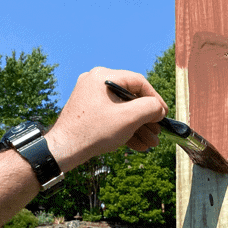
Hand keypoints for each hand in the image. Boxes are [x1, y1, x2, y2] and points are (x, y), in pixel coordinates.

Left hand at [45, 67, 167, 171]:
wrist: (64, 150)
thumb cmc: (93, 132)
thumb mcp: (128, 118)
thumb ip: (150, 108)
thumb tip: (159, 108)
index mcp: (103, 76)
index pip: (138, 82)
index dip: (155, 99)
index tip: (163, 114)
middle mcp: (95, 82)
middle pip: (130, 98)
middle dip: (146, 119)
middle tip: (157, 132)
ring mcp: (90, 97)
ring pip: (122, 110)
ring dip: (138, 127)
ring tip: (150, 143)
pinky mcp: (88, 112)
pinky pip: (112, 117)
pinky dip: (124, 129)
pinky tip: (138, 144)